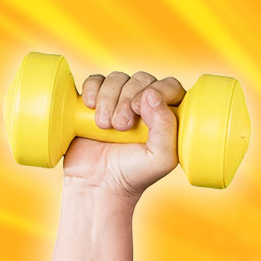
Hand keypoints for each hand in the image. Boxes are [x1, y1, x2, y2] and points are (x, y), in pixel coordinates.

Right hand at [62, 69, 186, 202]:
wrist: (97, 183)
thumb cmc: (134, 174)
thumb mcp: (161, 158)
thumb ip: (166, 128)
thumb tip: (152, 94)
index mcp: (168, 117)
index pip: (170, 86)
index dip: (157, 90)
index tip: (141, 110)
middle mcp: (146, 105)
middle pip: (142, 79)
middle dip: (128, 99)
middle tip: (120, 126)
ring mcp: (120, 101)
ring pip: (118, 78)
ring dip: (109, 99)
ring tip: (105, 126)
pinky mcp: (96, 100)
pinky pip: (95, 79)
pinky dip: (92, 89)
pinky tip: (90, 106)